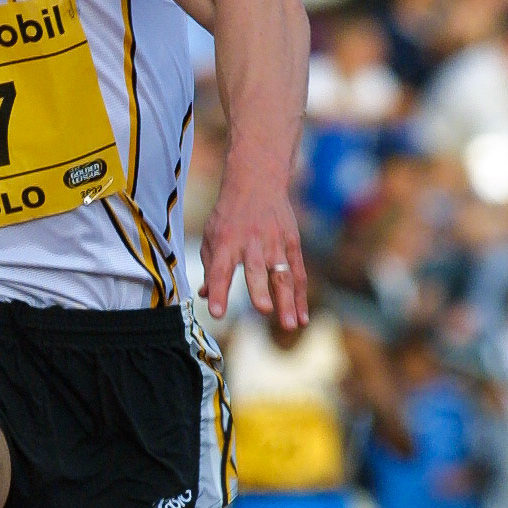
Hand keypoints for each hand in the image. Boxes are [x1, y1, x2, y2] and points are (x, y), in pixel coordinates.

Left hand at [199, 174, 307, 328]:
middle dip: (259, 290)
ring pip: (282, 275)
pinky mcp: (292, 243)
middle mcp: (251, 244)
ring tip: (289, 325)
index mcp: (226, 242)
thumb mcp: (212, 236)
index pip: (220, 270)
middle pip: (256, 270)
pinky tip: (302, 318)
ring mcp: (274, 243)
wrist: (257, 182)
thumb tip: (205, 296)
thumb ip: (211, 268)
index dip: (218, 291)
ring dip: (287, 301)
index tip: (216, 312)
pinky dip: (300, 297)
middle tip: (262, 310)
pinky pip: (298, 274)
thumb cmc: (229, 215)